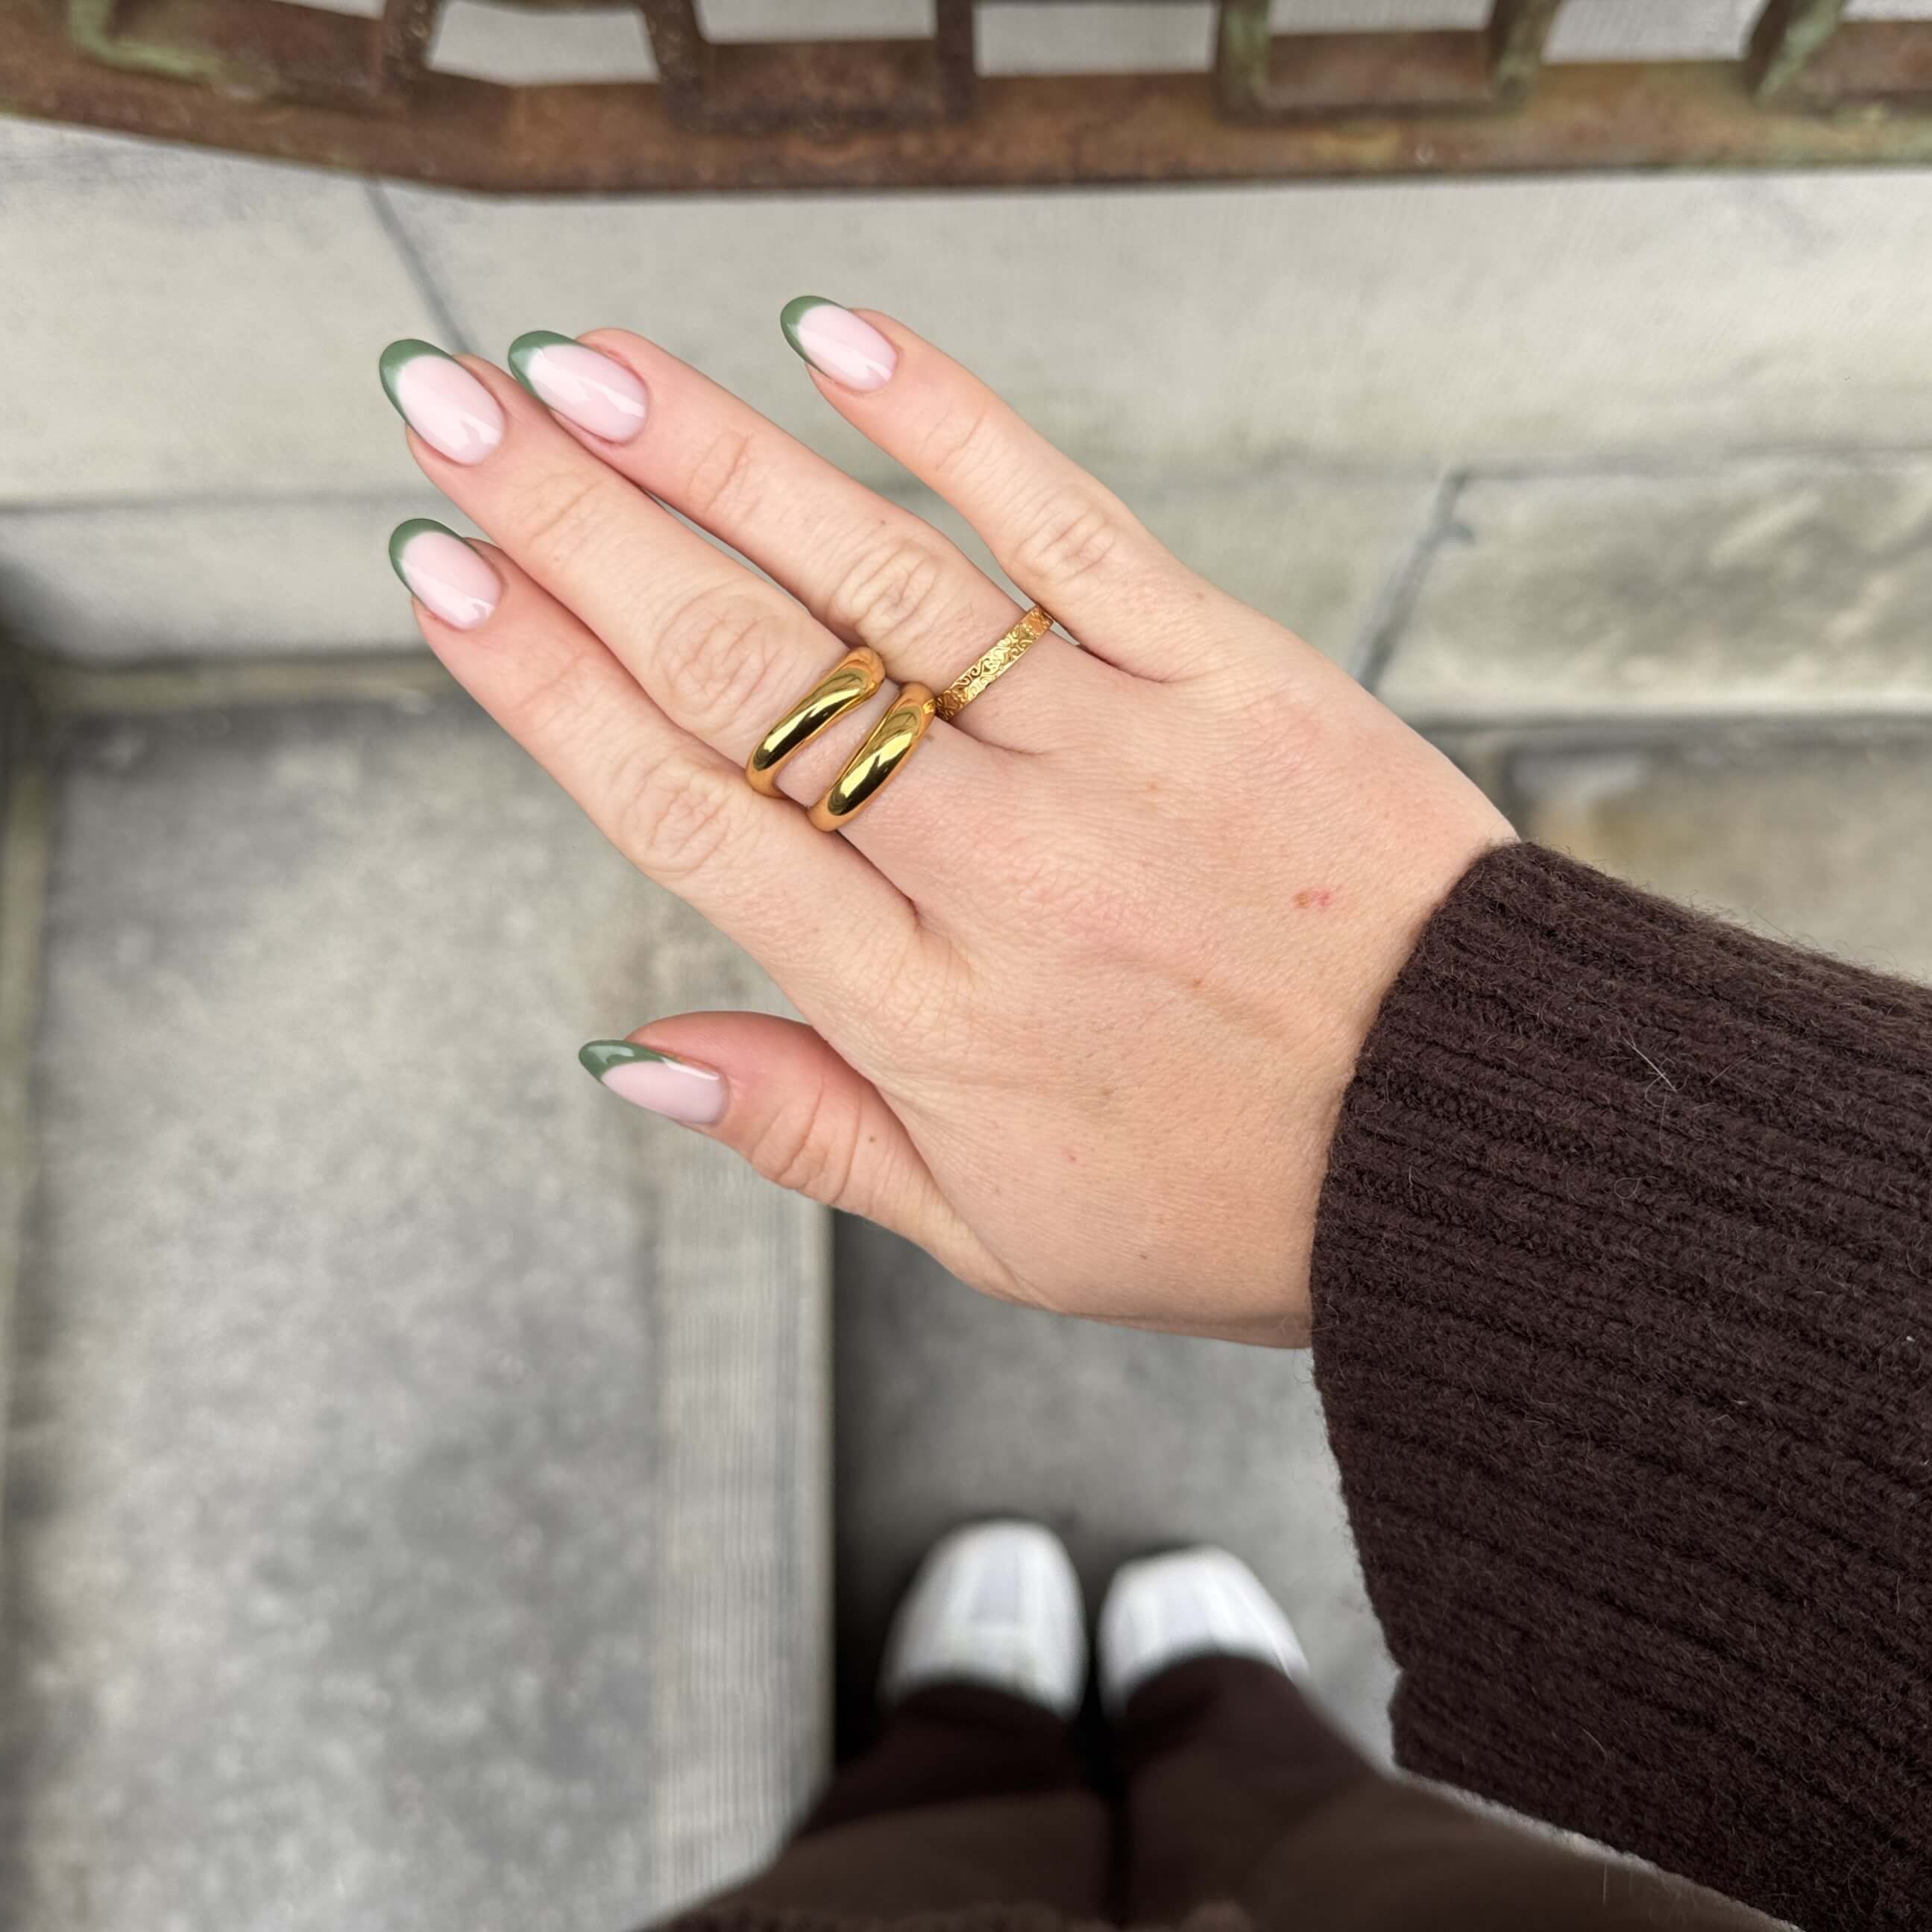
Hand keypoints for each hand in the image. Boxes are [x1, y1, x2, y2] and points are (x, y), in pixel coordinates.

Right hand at [382, 309, 1511, 1344]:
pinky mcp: (1226, 674)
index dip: (546, 687)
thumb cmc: (1237, 1193)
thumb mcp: (999, 1230)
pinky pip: (1067, 528)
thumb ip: (810, 1130)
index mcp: (921, 1007)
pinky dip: (950, 425)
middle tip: (452, 413)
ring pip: (874, 580)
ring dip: (714, 456)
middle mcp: (994, 864)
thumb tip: (634, 1055)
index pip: (687, 813)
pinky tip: (836, 341)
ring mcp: (1111, 754)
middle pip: (742, 670)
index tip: (442, 578)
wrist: (1476, 1135)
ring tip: (581, 366)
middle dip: (575, 530)